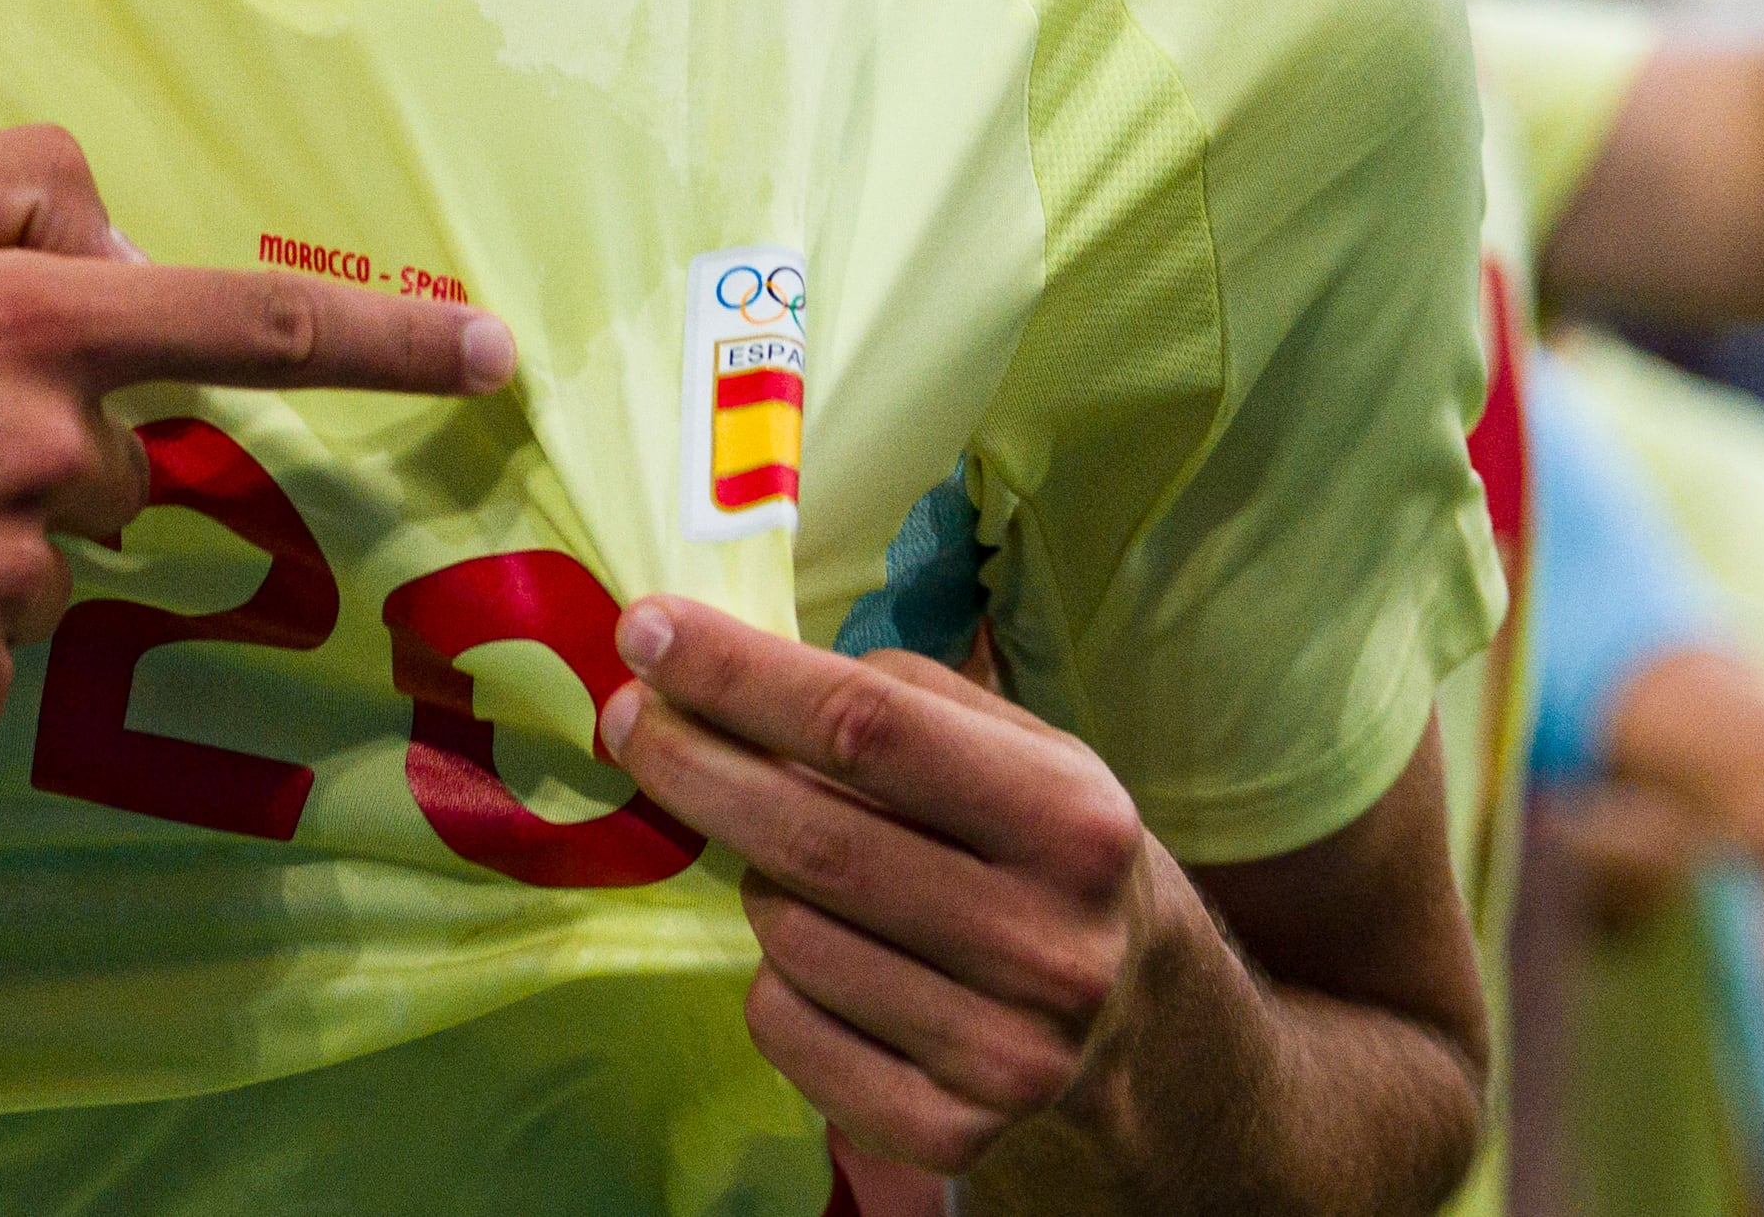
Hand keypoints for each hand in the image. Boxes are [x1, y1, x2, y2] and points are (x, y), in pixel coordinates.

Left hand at [597, 594, 1169, 1173]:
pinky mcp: (946, 1132)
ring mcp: (999, 1053)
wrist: (1134, 1025)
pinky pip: (781, 1026)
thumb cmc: (1039, 851)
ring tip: (798, 866)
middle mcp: (1045, 945)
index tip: (647, 631)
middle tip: (629, 716)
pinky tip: (820, 957)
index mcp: (1071, 823)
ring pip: (785, 935)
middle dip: (692, 763)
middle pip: (809, 838)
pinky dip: (771, 978)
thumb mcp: (1019, 750)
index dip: (740, 676)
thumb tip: (731, 664)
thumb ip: (896, 696)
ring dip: (757, 882)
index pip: (869, 729)